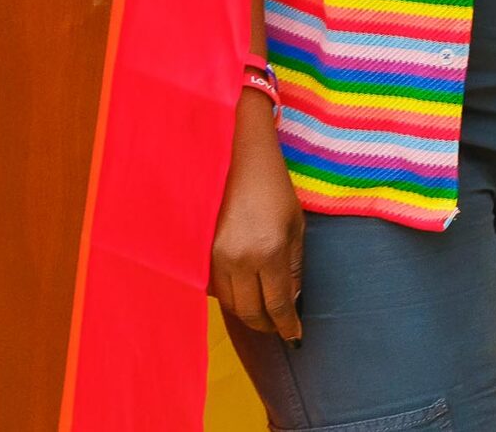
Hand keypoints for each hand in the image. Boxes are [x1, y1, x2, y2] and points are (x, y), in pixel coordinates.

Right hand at [210, 89, 305, 341]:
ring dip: (247, 313)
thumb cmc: (274, 189)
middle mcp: (238, 259)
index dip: (286, 325)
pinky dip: (230, 296)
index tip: (295, 336)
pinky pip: (215, 288)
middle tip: (279, 328)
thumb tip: (291, 301)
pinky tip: (242, 293)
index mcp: (268, 251)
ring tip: (263, 314)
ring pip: (229, 303)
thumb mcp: (296, 226)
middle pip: (249, 311)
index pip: (276, 304)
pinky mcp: (199, 252)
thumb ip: (294, 267)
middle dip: (265, 325)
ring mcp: (215, 257)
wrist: (236, 160)